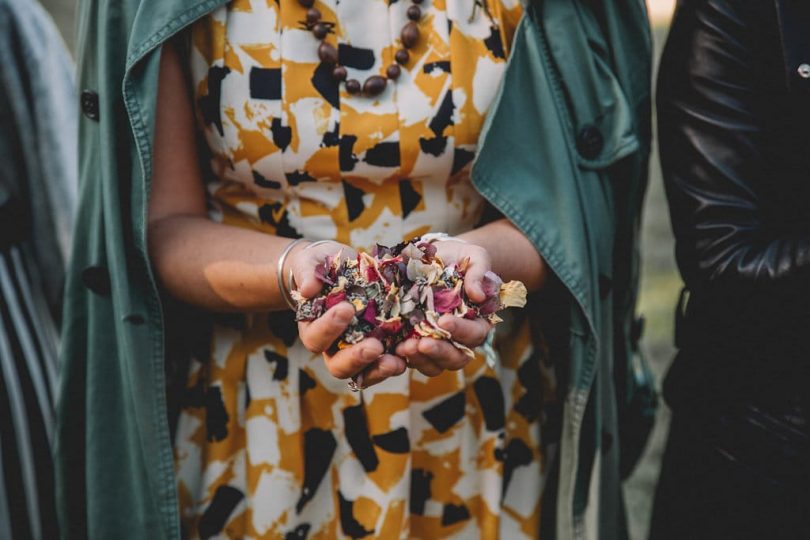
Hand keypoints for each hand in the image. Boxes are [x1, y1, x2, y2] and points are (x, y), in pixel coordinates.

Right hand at [290, 240, 406, 386]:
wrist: (340, 267)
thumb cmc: (320, 266)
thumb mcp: (310, 263)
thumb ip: (307, 273)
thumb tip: (308, 288)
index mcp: (313, 328)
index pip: (315, 338)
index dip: (328, 328)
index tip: (347, 309)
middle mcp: (332, 347)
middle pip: (338, 366)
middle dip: (356, 358)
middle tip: (374, 346)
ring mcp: (356, 350)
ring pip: (363, 372)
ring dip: (379, 369)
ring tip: (396, 362)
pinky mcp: (377, 348)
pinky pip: (383, 364)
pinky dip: (395, 363)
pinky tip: (408, 356)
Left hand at [395, 239, 492, 376]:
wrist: (435, 257)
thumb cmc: (460, 258)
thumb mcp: (474, 257)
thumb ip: (478, 272)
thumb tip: (478, 295)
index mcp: (478, 320)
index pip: (475, 333)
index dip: (461, 331)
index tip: (444, 321)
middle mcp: (461, 338)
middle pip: (457, 357)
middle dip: (439, 352)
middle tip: (422, 343)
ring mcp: (439, 343)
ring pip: (435, 364)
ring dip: (421, 359)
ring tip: (404, 348)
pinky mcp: (418, 342)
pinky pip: (415, 359)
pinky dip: (406, 358)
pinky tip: (393, 349)